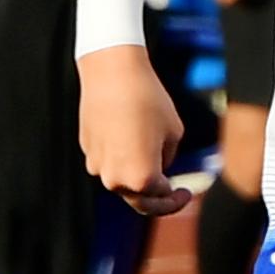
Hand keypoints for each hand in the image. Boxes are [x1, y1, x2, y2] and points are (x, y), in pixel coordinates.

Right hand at [79, 48, 198, 215]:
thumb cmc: (149, 101)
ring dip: (137, 176)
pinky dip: (121, 157)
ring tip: (152, 156)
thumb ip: (166, 158)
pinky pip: (108, 161)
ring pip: (121, 180)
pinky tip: (130, 136)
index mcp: (142, 179)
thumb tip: (157, 167)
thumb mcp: (173, 132)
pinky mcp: (87, 150)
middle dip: (157, 200)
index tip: (187, 192)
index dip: (177, 198)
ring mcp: (97, 165)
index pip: (162, 197)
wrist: (113, 73)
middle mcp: (115, 179)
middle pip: (139, 199)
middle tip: (173, 193)